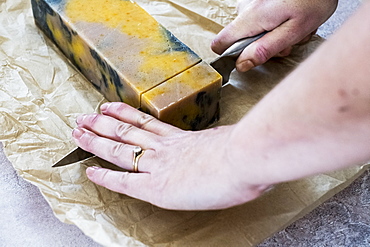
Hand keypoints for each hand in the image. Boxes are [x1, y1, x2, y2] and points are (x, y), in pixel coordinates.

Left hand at [72, 102, 269, 209]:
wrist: (245, 156)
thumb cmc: (246, 151)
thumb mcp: (231, 140)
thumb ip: (221, 143)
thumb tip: (227, 142)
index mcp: (183, 138)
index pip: (147, 124)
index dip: (125, 115)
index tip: (110, 107)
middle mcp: (166, 148)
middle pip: (127, 132)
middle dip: (103, 123)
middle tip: (84, 116)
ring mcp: (159, 165)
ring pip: (121, 149)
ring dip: (97, 140)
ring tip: (79, 132)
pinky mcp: (158, 187)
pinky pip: (125, 181)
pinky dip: (106, 176)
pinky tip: (90, 171)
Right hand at [211, 0, 337, 71]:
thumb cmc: (314, 0)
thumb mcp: (293, 32)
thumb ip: (265, 49)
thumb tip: (242, 64)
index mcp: (251, 17)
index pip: (220, 43)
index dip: (231, 56)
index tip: (250, 59)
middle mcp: (246, 8)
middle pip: (241, 40)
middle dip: (264, 46)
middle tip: (288, 41)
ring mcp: (251, 2)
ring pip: (254, 31)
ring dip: (273, 35)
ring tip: (294, 27)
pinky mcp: (259, 1)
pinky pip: (261, 20)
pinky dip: (276, 24)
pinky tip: (291, 19)